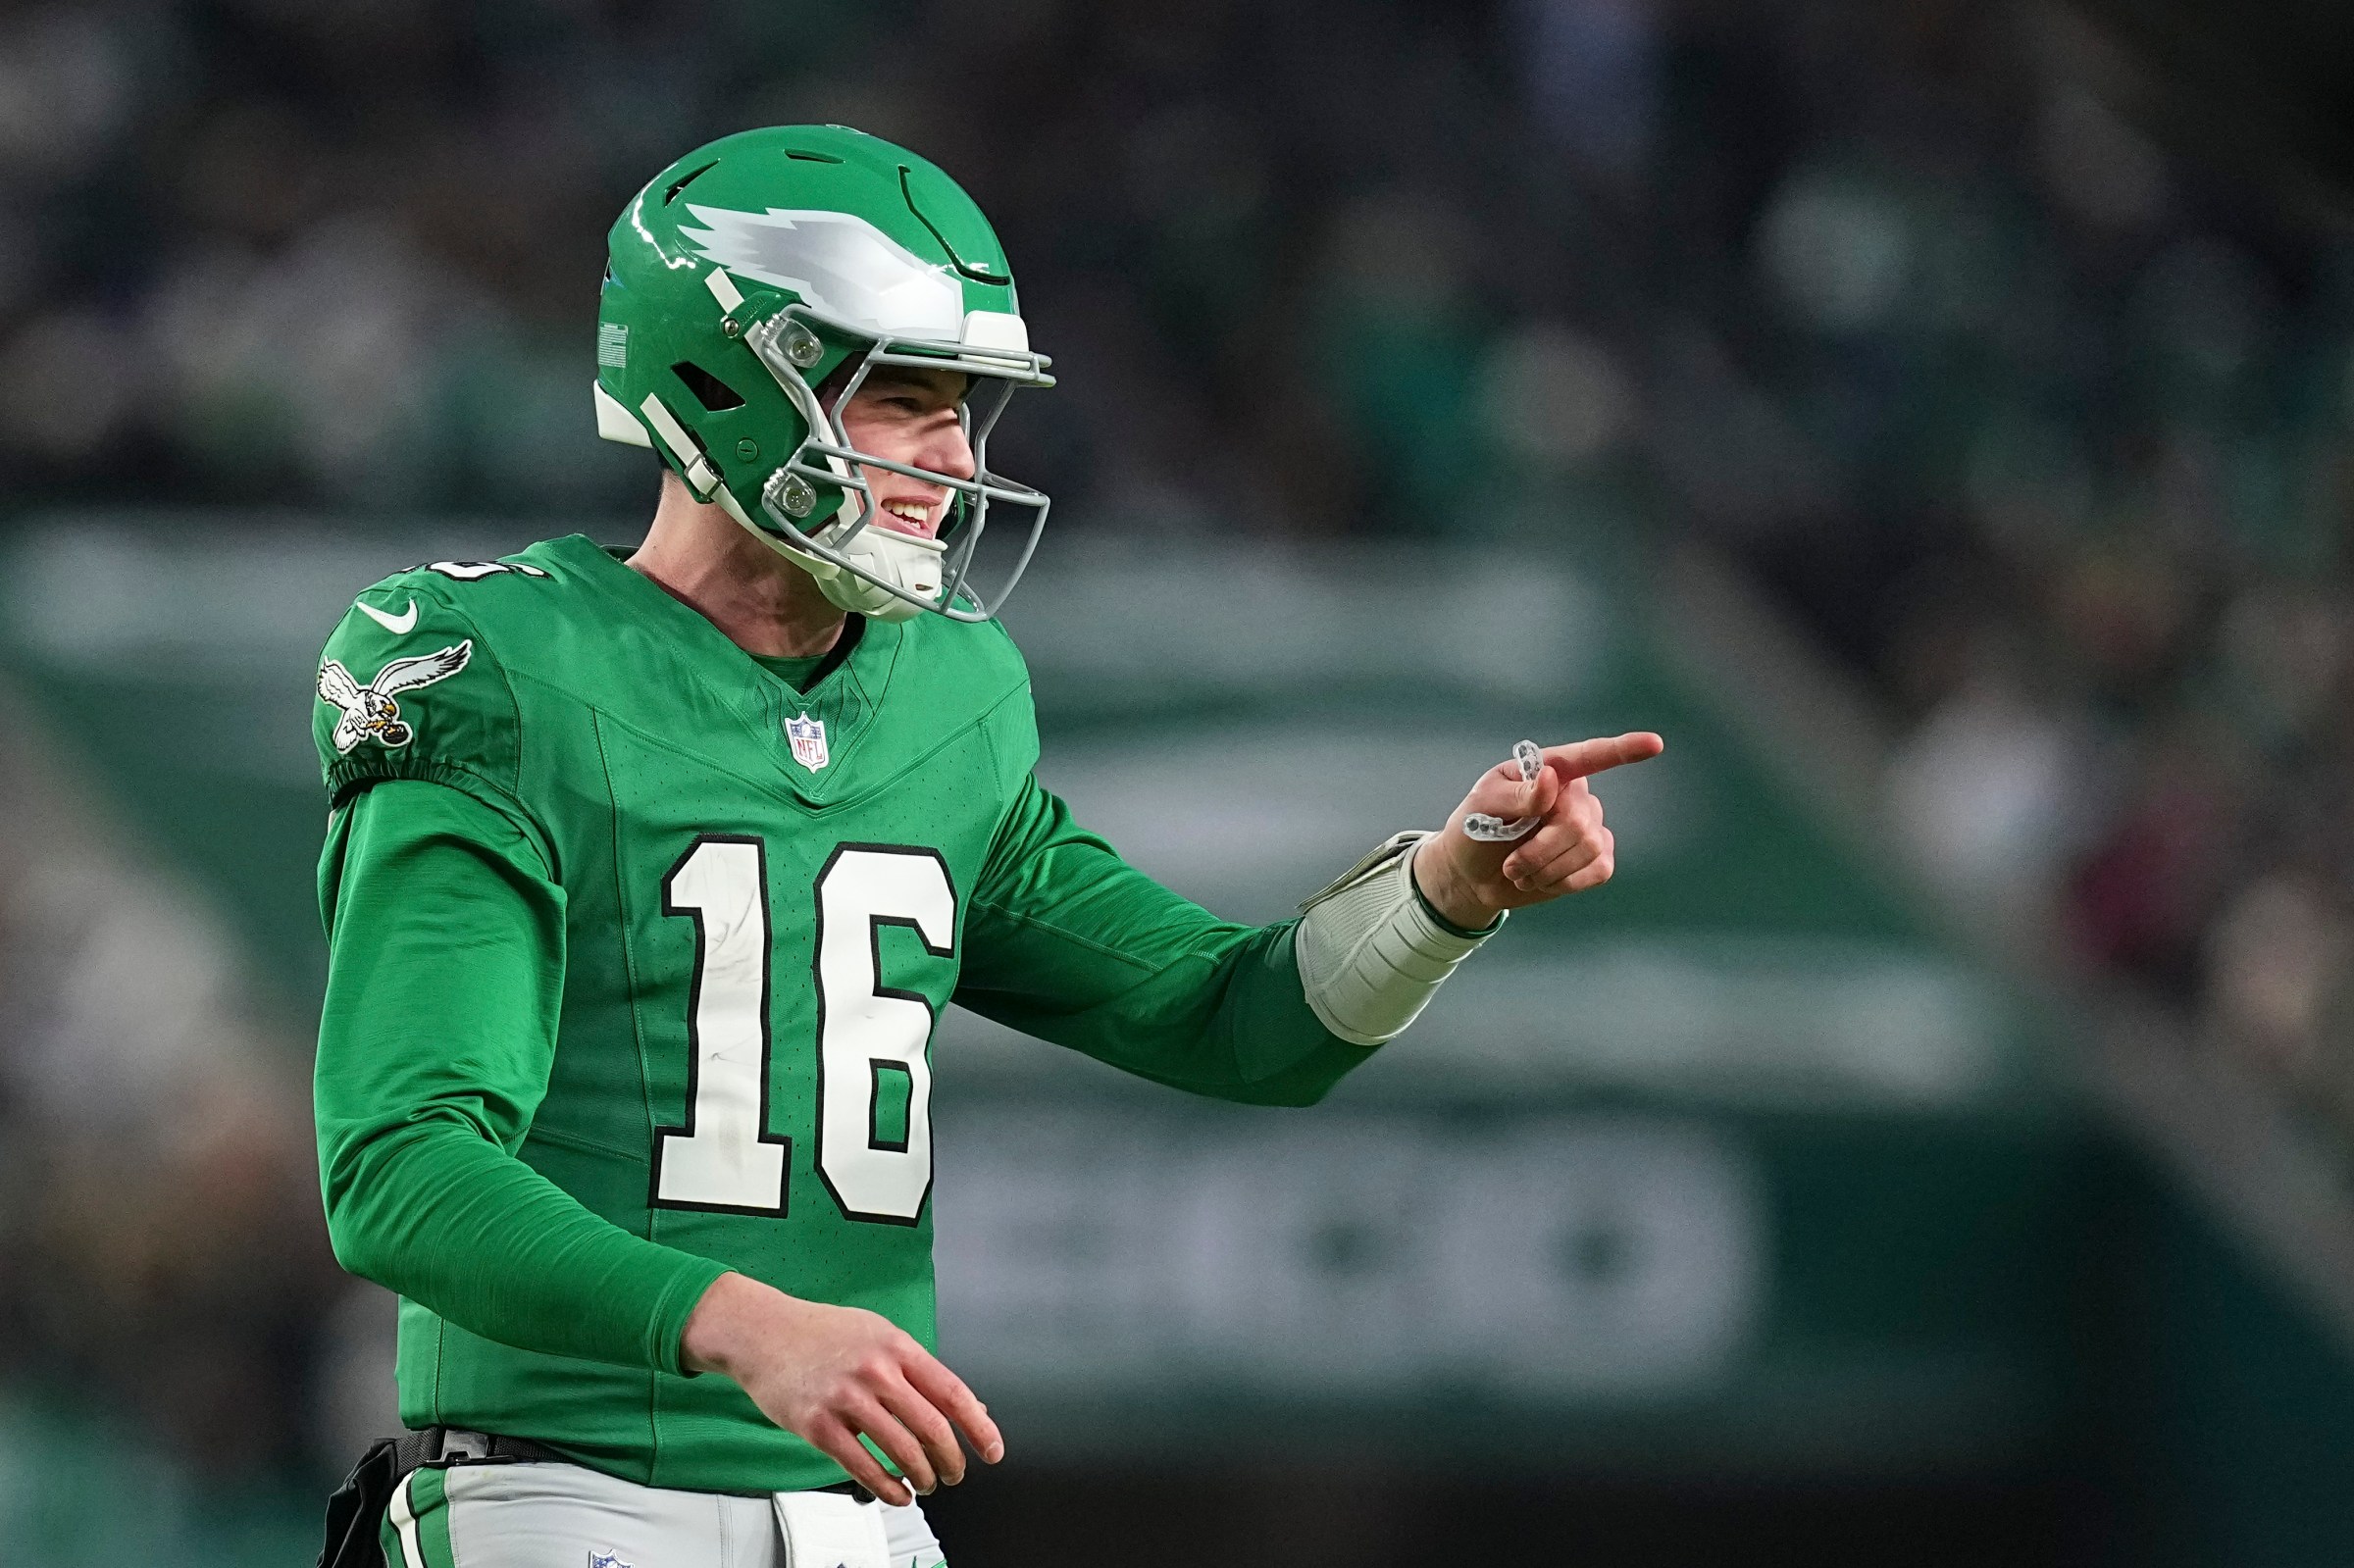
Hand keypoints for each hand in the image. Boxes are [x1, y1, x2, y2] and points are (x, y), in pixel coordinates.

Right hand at [681, 1272, 1002, 1505]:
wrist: (762, 1331)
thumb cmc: (821, 1332)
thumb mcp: (879, 1334)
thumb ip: (919, 1370)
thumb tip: (965, 1405)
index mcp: (897, 1347)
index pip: (952, 1393)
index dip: (979, 1427)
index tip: (992, 1450)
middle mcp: (876, 1371)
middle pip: (931, 1427)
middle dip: (950, 1460)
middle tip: (954, 1473)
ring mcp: (846, 1398)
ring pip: (900, 1451)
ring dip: (921, 1476)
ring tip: (926, 1483)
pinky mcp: (818, 1425)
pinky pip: (862, 1466)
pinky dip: (886, 1488)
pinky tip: (897, 1494)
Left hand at [1413, 732, 1664, 928]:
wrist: (1472, 876)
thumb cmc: (1475, 829)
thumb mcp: (1482, 806)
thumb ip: (1517, 794)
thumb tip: (1553, 780)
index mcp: (1549, 770)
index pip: (1591, 756)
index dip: (1624, 749)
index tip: (1654, 744)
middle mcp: (1576, 795)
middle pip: (1578, 822)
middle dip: (1541, 850)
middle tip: (1511, 865)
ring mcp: (1591, 826)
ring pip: (1588, 848)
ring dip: (1547, 870)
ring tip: (1520, 872)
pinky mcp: (1597, 859)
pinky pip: (1598, 870)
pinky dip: (1564, 882)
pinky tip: (1543, 880)